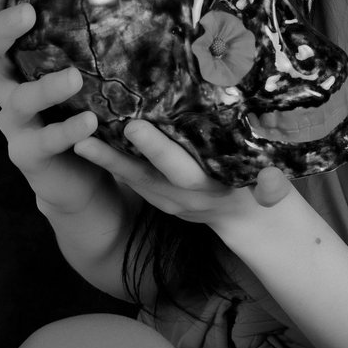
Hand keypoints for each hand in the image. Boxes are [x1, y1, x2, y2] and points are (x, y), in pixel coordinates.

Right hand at [0, 0, 112, 214]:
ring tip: (73, 76)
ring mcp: (14, 120)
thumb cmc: (87, 106)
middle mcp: (7, 83)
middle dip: (3, 28)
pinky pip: (44, 141)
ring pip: (17, 99)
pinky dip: (67, 131)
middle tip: (28, 11)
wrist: (82, 174)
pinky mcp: (27, 154)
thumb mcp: (87, 66)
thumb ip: (95, 34)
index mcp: (17, 56)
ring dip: (43, 86)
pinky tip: (90, 123)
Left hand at [72, 120, 293, 231]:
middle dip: (115, 158)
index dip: (156, 150)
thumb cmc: (264, 193)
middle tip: (85, 136)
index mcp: (209, 189)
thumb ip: (272, 190)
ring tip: (74, 138)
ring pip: (132, 179)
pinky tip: (93, 140)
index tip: (134, 127)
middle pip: (144, 177)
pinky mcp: (159, 196)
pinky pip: (133, 179)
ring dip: (104, 162)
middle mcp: (183, 197)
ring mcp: (168, 200)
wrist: (251, 220)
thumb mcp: (273, 194)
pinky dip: (113, 162)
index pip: (179, 169)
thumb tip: (273, 183)